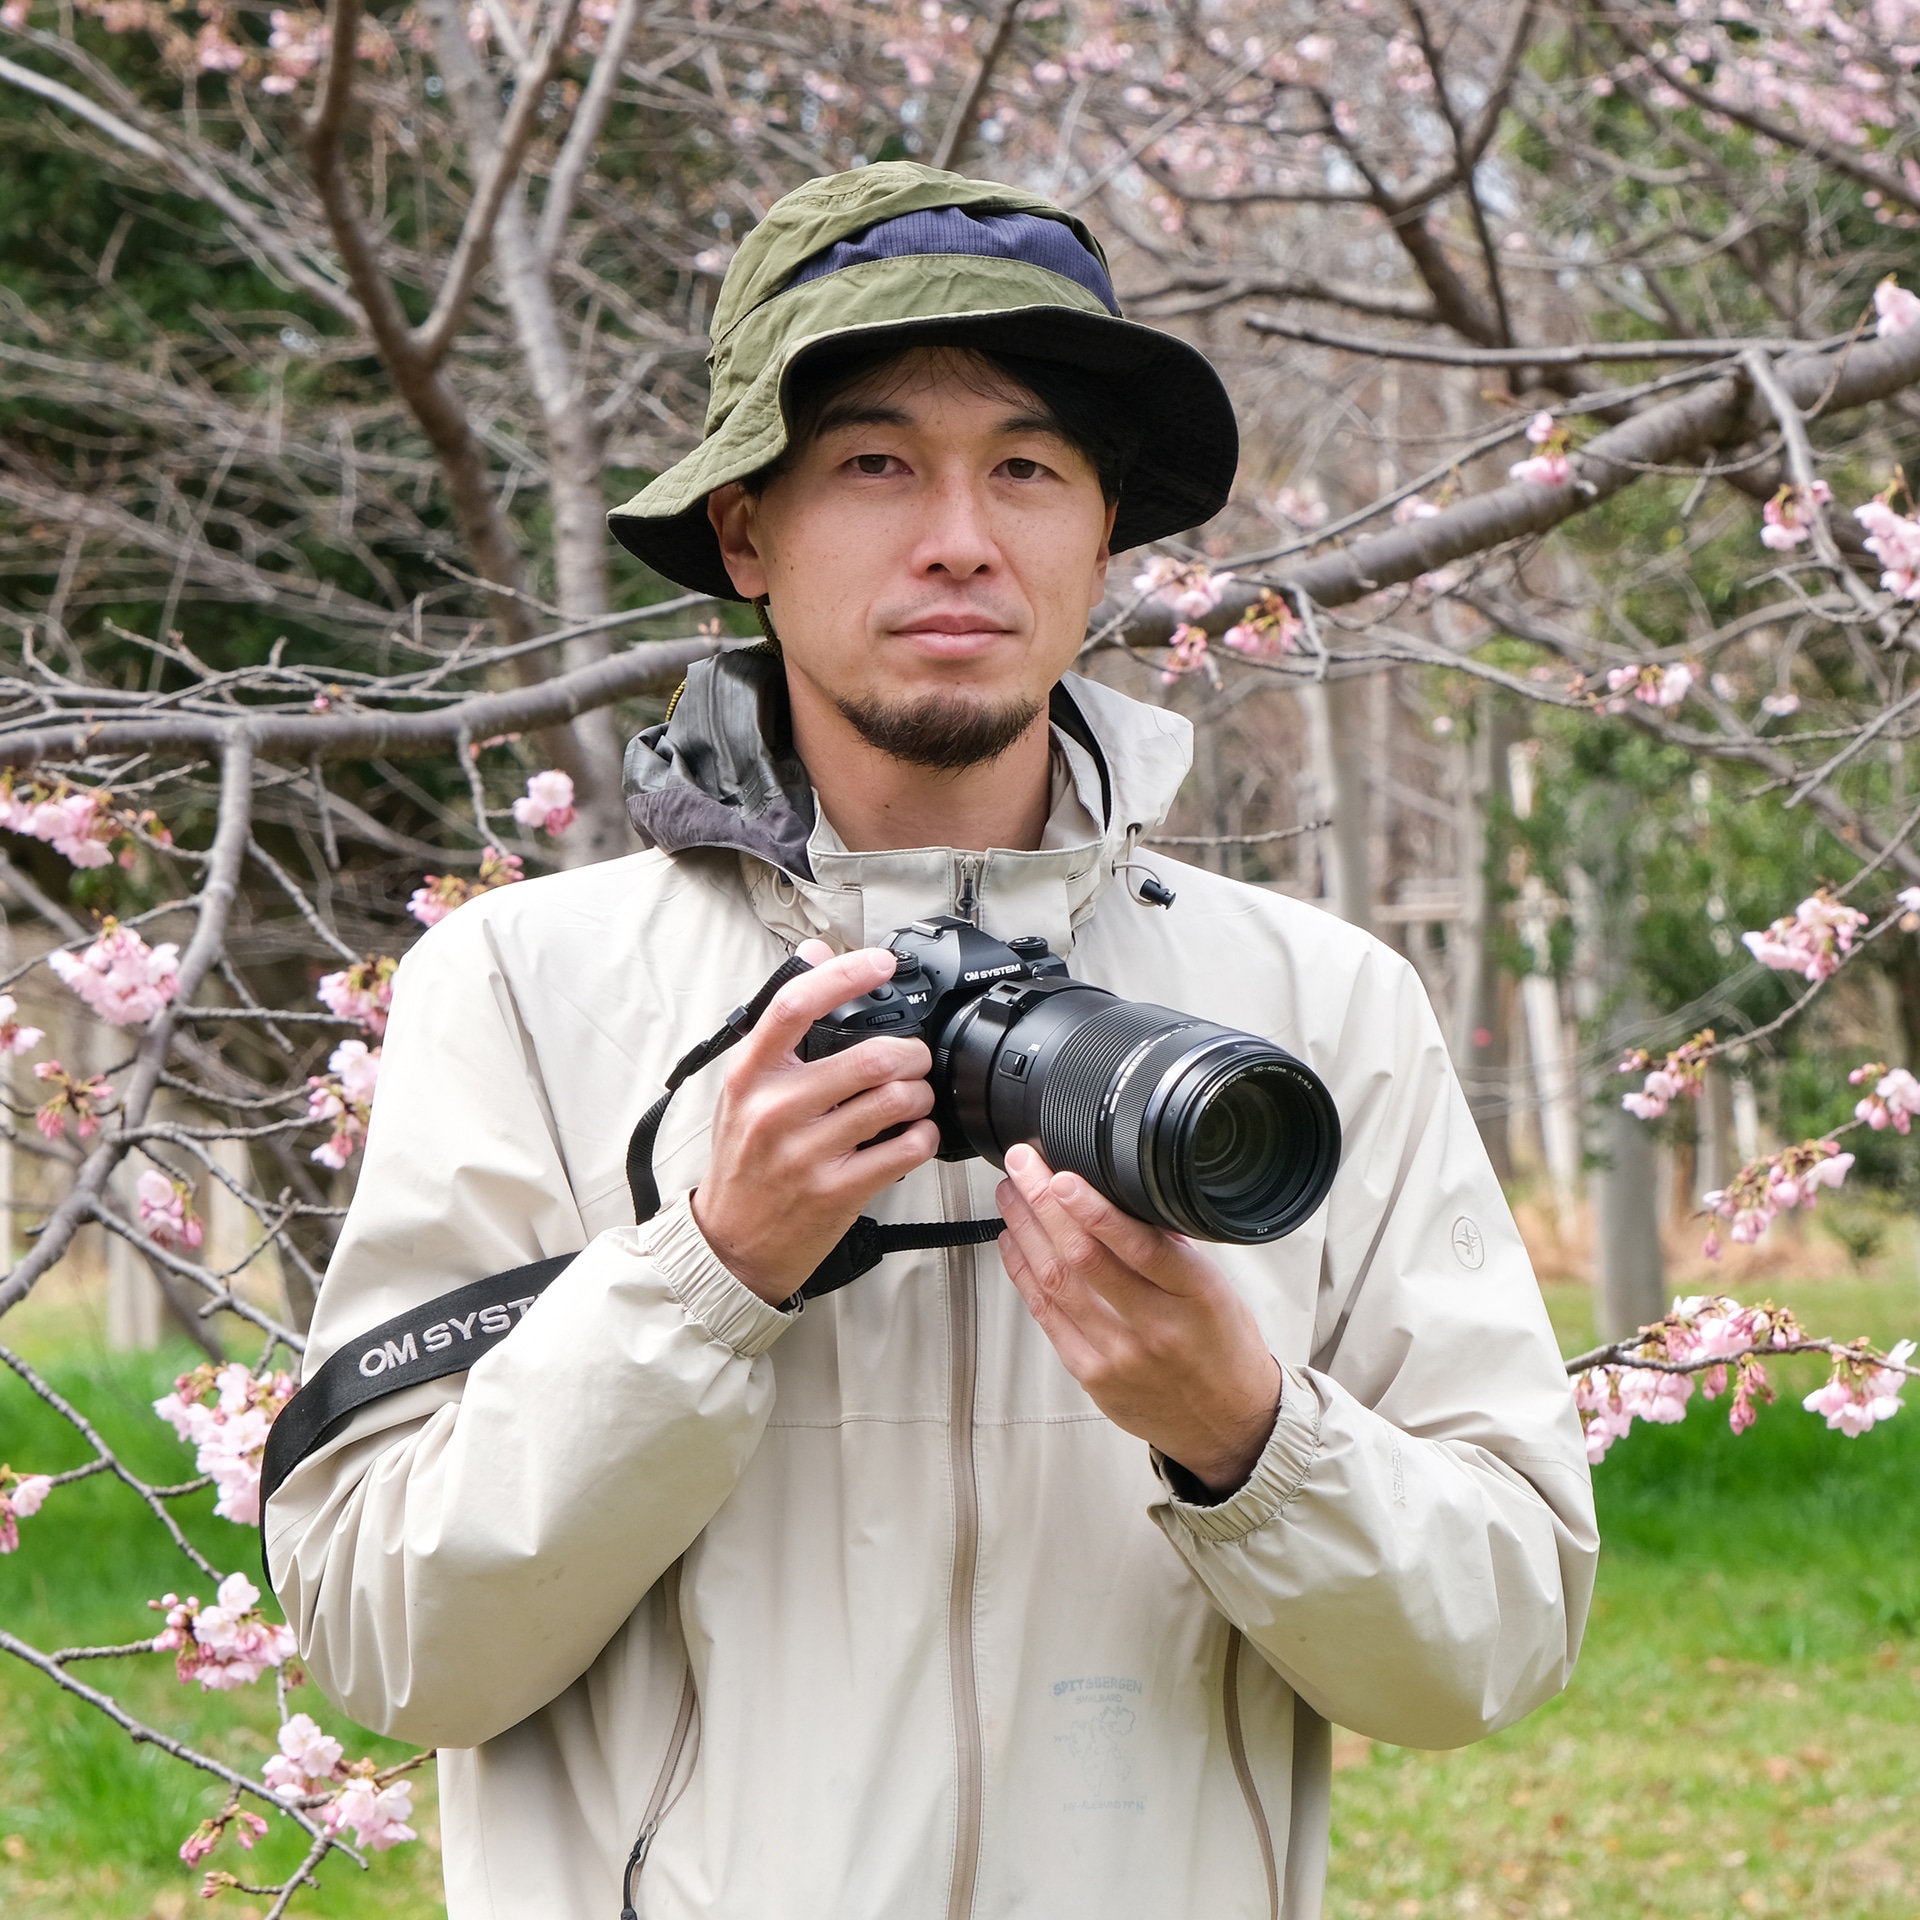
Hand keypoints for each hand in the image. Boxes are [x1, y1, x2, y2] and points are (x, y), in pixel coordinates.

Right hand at [692, 940, 938, 1303]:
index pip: (795, 1006)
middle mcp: (774, 1110)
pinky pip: (906, 1149)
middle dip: (911, 1053)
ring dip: (920, 1094)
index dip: (844, 976)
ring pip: (895, 1100)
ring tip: (913, 1098)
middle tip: (914, 1058)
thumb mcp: (745, 1089)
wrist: (730, 1243)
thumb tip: (815, 953)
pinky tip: (913, 1135)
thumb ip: (781, 1027)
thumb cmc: (744, 1162)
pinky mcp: (836, 1191)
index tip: (880, 963)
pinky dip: (923, 1136)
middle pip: (870, 1057)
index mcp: (750, 1075)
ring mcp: (806, 1153)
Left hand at [995, 1144, 1280, 1494]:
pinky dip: (1024, 1274)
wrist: (1226, 1424)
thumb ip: (1173, 1248)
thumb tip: (1121, 1197)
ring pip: (1057, 1283)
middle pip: (1084, 1259)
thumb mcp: (1219, 1289)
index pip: (1140, 1246)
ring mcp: (1119, 1356)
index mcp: (1196, 1297)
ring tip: (1011, 1196)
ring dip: (1026, 1232)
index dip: (1094, 1210)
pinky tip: (1014, 1245)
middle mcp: (1155, 1328)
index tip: (1063, 1177)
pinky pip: (1047, 1317)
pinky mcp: (1091, 1376)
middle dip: (1044, 1204)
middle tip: (1023, 1167)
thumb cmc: (1223, 1349)